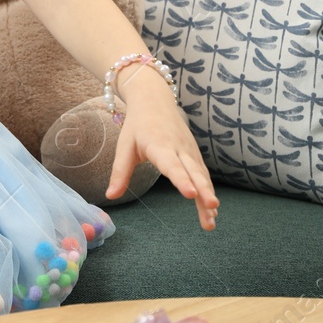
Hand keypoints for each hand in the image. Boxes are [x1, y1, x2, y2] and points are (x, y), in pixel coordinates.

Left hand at [107, 89, 219, 230]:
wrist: (154, 101)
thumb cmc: (137, 126)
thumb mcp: (125, 146)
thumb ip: (119, 172)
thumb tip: (110, 196)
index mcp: (160, 146)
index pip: (172, 166)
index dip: (182, 180)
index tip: (191, 195)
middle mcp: (179, 148)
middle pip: (194, 172)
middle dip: (204, 192)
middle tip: (212, 208)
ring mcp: (190, 151)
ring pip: (202, 176)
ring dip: (208, 197)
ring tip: (211, 222)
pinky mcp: (195, 154)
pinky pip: (204, 175)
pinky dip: (208, 191)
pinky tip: (212, 210)